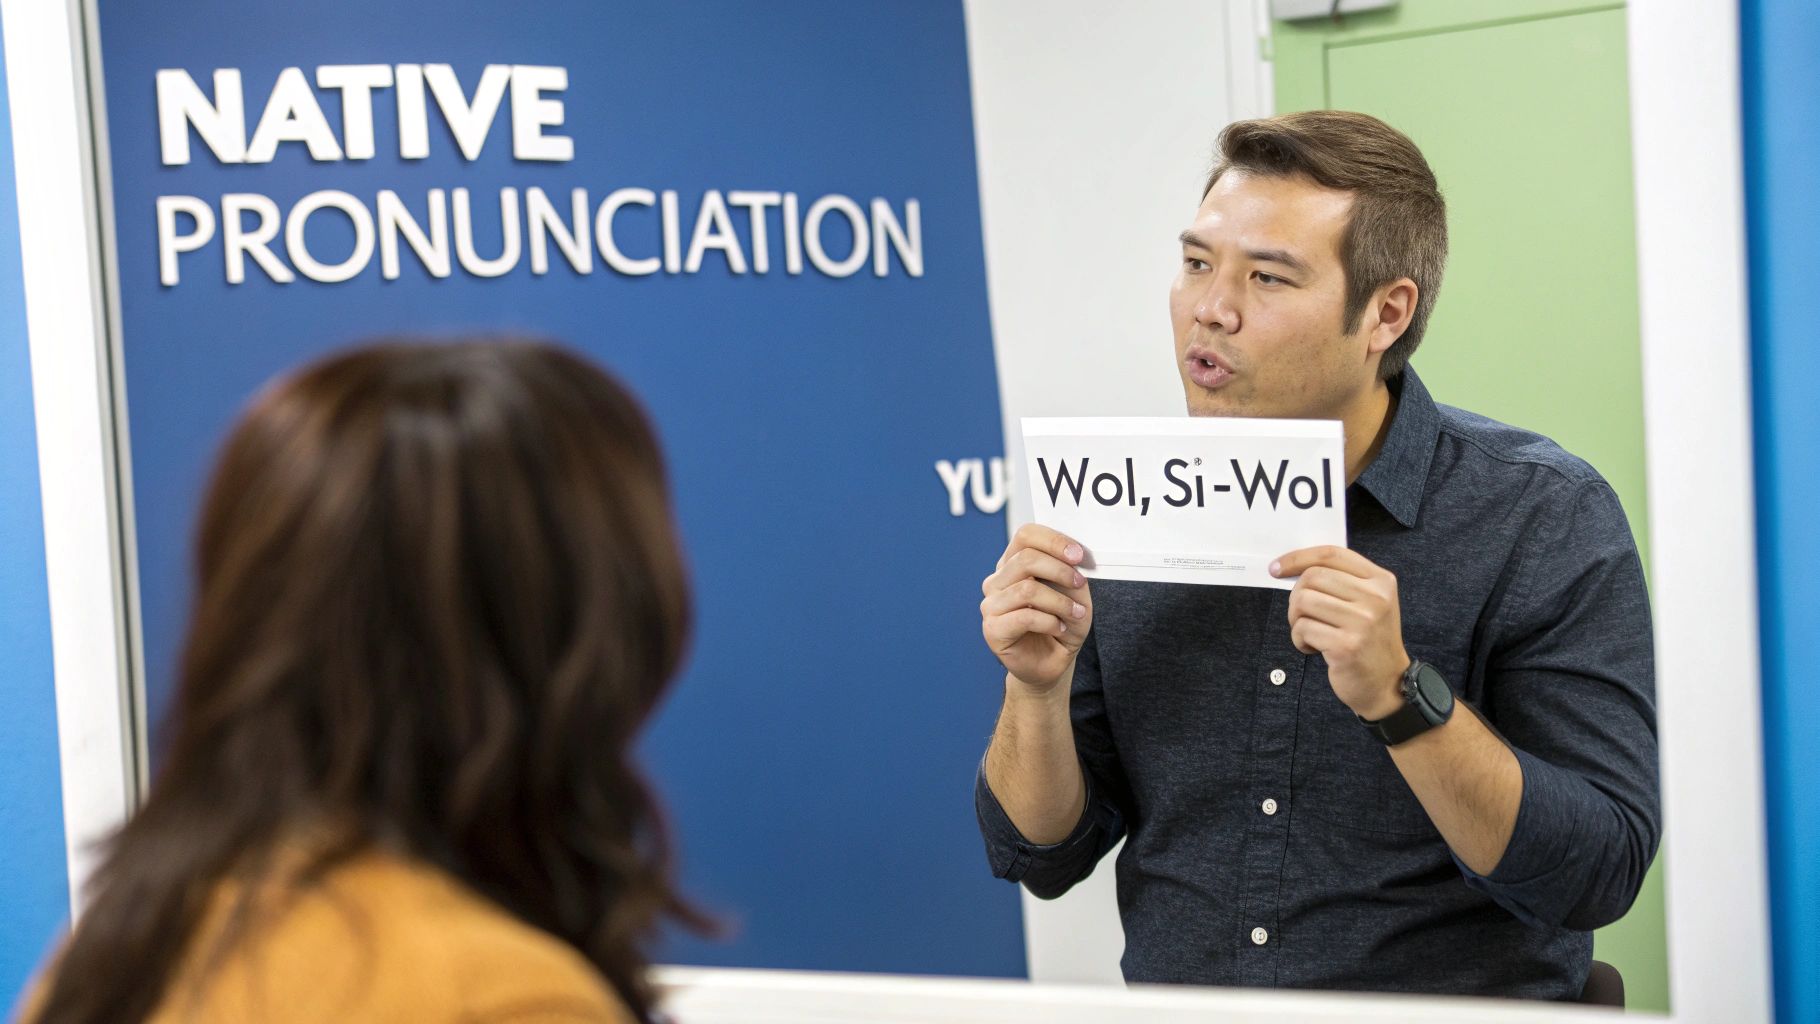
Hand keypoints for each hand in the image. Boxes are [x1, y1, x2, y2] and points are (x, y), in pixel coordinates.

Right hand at [981, 524, 1092, 695]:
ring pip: (1027, 589)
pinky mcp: (992, 629)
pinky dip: (1050, 622)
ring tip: (1076, 614)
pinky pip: (1024, 617)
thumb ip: (1071, 573)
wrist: (1052, 662)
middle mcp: (997, 581)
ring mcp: (991, 605)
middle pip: (1026, 559)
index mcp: (1014, 564)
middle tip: (1081, 584)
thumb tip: (1074, 557)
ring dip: (1059, 602)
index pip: (1026, 535)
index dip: (1053, 541)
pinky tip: (1059, 628)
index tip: (1078, 555)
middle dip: (1060, 570)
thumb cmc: (1061, 624)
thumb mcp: (1075, 594)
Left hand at [1273, 545, 1409, 720]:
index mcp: (1381, 581)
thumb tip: (1293, 566)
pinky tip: (1314, 648)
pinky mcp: (1346, 645)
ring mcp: (1363, 622)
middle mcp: (1376, 598)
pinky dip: (1300, 640)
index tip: (1277, 568)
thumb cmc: (1369, 640)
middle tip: (1302, 616)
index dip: (1298, 558)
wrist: (1388, 684)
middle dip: (1296, 596)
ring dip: (1296, 620)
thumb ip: (1342, 581)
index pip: (1331, 554)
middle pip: (1312, 577)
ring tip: (1310, 633)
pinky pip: (1303, 629)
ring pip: (1303, 601)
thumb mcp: (1369, 603)